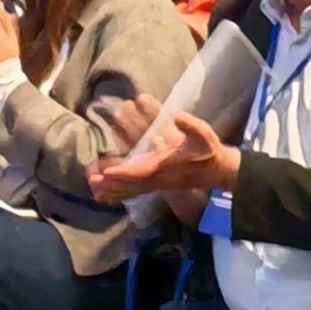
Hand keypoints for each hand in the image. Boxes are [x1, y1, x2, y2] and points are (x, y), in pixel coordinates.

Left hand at [88, 92, 240, 202]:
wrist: (218, 171)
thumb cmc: (210, 151)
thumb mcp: (204, 133)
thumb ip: (190, 125)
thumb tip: (176, 115)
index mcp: (167, 165)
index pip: (142, 170)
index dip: (124, 172)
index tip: (107, 173)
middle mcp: (160, 176)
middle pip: (131, 183)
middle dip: (112, 183)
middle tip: (92, 182)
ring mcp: (159, 183)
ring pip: (132, 188)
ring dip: (113, 188)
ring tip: (94, 189)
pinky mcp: (159, 185)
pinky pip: (137, 190)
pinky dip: (122, 192)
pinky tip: (110, 195)